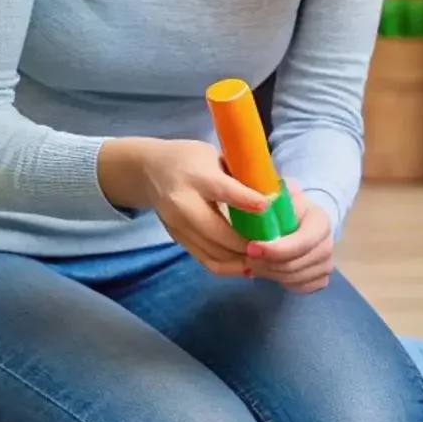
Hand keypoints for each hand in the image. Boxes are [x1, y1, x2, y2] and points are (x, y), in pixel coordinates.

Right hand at [136, 138, 262, 275]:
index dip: (247, 200)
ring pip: (212, 252)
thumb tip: (271, 194)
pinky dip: (227, 265)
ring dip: (239, 259)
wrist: (149, 170)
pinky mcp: (177, 239)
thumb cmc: (190, 158)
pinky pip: (204, 259)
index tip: (269, 207)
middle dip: (246, 243)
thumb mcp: (213, 156)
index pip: (224, 191)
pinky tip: (245, 265)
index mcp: (196, 176)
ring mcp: (177, 225)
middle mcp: (183, 203)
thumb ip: (236, 176)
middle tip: (272, 246)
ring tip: (263, 259)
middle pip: (217, 231)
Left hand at [244, 189, 333, 293]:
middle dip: (267, 264)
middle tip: (246, 257)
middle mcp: (328, 243)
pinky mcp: (321, 277)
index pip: (302, 242)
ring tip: (254, 263)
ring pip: (295, 278)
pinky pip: (300, 288)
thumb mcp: (277, 194)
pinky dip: (282, 283)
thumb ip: (267, 198)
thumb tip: (254, 203)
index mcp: (320, 220)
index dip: (275, 249)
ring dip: (271, 274)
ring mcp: (326, 263)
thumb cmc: (285, 206)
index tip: (251, 248)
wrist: (301, 219)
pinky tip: (271, 270)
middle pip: (295, 265)